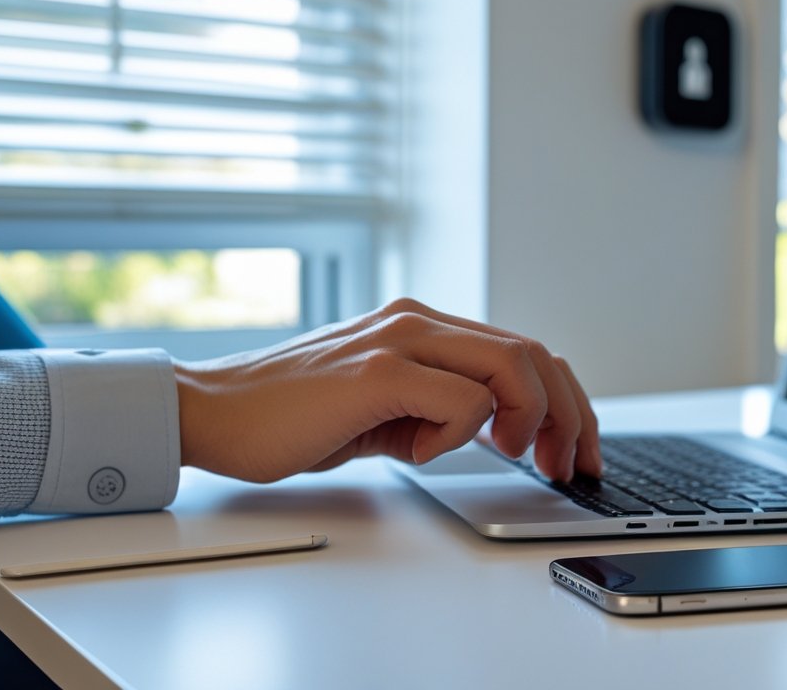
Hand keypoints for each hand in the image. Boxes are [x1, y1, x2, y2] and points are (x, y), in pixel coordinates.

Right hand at [173, 298, 599, 483]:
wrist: (211, 413)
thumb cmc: (292, 418)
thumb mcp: (386, 409)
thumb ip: (441, 407)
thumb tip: (502, 430)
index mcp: (424, 327)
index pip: (524, 352)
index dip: (565, 402)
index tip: (575, 449)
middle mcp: (418, 321)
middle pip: (533, 354)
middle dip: (569, 414)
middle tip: (569, 464)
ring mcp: (399, 339)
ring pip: (512, 365)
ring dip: (530, 421)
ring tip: (511, 454)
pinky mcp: (377, 369)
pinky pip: (461, 398)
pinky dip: (461, 433)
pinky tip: (423, 451)